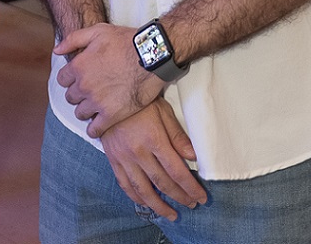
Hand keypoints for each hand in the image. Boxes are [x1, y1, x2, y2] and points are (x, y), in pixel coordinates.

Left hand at [55, 23, 162, 136]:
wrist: (151, 56)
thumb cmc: (125, 41)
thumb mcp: (97, 31)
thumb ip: (73, 40)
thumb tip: (56, 50)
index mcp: (78, 66)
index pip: (62, 79)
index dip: (71, 78)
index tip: (79, 78)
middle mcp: (84, 86)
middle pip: (70, 97)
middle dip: (78, 94)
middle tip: (90, 90)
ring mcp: (97, 102)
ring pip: (80, 113)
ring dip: (86, 109)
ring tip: (96, 105)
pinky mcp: (112, 115)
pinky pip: (95, 130)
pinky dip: (94, 129)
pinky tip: (99, 123)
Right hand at [100, 100, 206, 220]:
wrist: (109, 96)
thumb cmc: (140, 102)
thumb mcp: (163, 111)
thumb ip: (177, 135)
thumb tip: (193, 157)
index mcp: (154, 139)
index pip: (176, 171)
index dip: (190, 187)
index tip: (201, 197)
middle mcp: (138, 152)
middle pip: (162, 183)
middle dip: (179, 197)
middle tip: (191, 204)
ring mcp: (123, 157)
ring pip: (143, 190)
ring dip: (158, 206)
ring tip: (171, 214)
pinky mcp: (113, 159)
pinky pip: (125, 184)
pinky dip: (136, 198)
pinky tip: (146, 203)